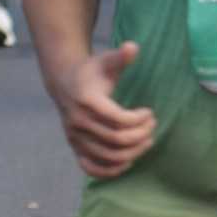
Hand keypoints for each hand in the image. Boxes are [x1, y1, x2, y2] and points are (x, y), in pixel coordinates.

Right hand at [48, 43, 155, 178]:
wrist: (63, 82)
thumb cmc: (91, 71)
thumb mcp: (105, 60)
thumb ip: (120, 56)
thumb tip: (133, 46)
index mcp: (87, 100)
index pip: (117, 119)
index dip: (138, 119)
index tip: (149, 112)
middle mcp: (79, 121)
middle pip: (116, 140)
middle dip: (140, 135)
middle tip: (152, 125)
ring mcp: (75, 137)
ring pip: (108, 156)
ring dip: (132, 153)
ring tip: (147, 141)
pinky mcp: (75, 148)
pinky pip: (91, 168)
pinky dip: (110, 170)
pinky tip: (128, 161)